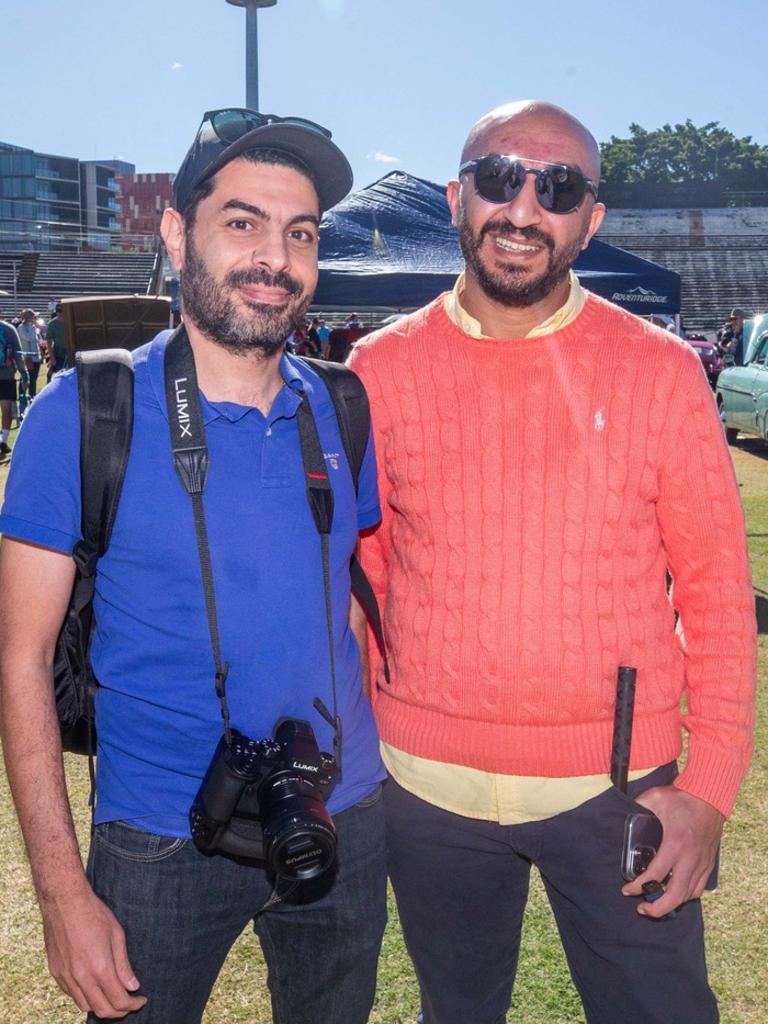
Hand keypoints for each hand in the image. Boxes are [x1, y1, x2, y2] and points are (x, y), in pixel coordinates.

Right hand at [42, 887, 146, 1017]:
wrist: (65, 902)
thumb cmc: (94, 914)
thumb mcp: (117, 935)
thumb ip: (124, 965)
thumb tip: (133, 986)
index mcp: (100, 968)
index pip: (119, 1001)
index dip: (133, 1004)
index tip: (141, 999)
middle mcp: (82, 978)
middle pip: (102, 1010)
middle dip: (120, 1011)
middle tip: (130, 1003)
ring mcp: (66, 977)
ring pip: (85, 1006)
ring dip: (101, 1006)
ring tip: (113, 996)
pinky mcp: (56, 973)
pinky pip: (72, 995)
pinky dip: (85, 997)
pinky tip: (94, 986)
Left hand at [621, 786, 723, 917]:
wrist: (710, 796)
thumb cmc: (682, 797)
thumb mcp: (655, 797)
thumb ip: (637, 806)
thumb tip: (623, 811)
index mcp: (675, 843)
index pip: (655, 875)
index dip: (639, 887)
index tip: (627, 890)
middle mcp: (690, 858)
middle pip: (675, 895)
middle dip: (657, 908)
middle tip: (642, 908)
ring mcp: (702, 863)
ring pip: (688, 895)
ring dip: (671, 904)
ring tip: (655, 904)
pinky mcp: (708, 864)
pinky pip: (698, 889)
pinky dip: (685, 896)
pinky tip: (674, 894)